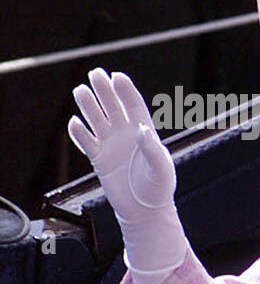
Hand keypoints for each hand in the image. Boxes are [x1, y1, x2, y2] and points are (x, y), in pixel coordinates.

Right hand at [69, 69, 175, 226]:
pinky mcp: (99, 159)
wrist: (144, 211)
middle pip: (112, 107)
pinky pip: (86, 142)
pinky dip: (79, 133)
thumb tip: (141, 129)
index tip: (117, 77)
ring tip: (80, 90)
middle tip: (94, 73)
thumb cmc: (158, 189)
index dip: (125, 91)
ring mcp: (111, 146)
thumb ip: (153, 149)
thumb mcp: (161, 169)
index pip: (134, 106)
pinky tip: (74, 122)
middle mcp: (126, 135)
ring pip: (97, 120)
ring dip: (88, 106)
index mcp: (144, 133)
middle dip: (104, 90)